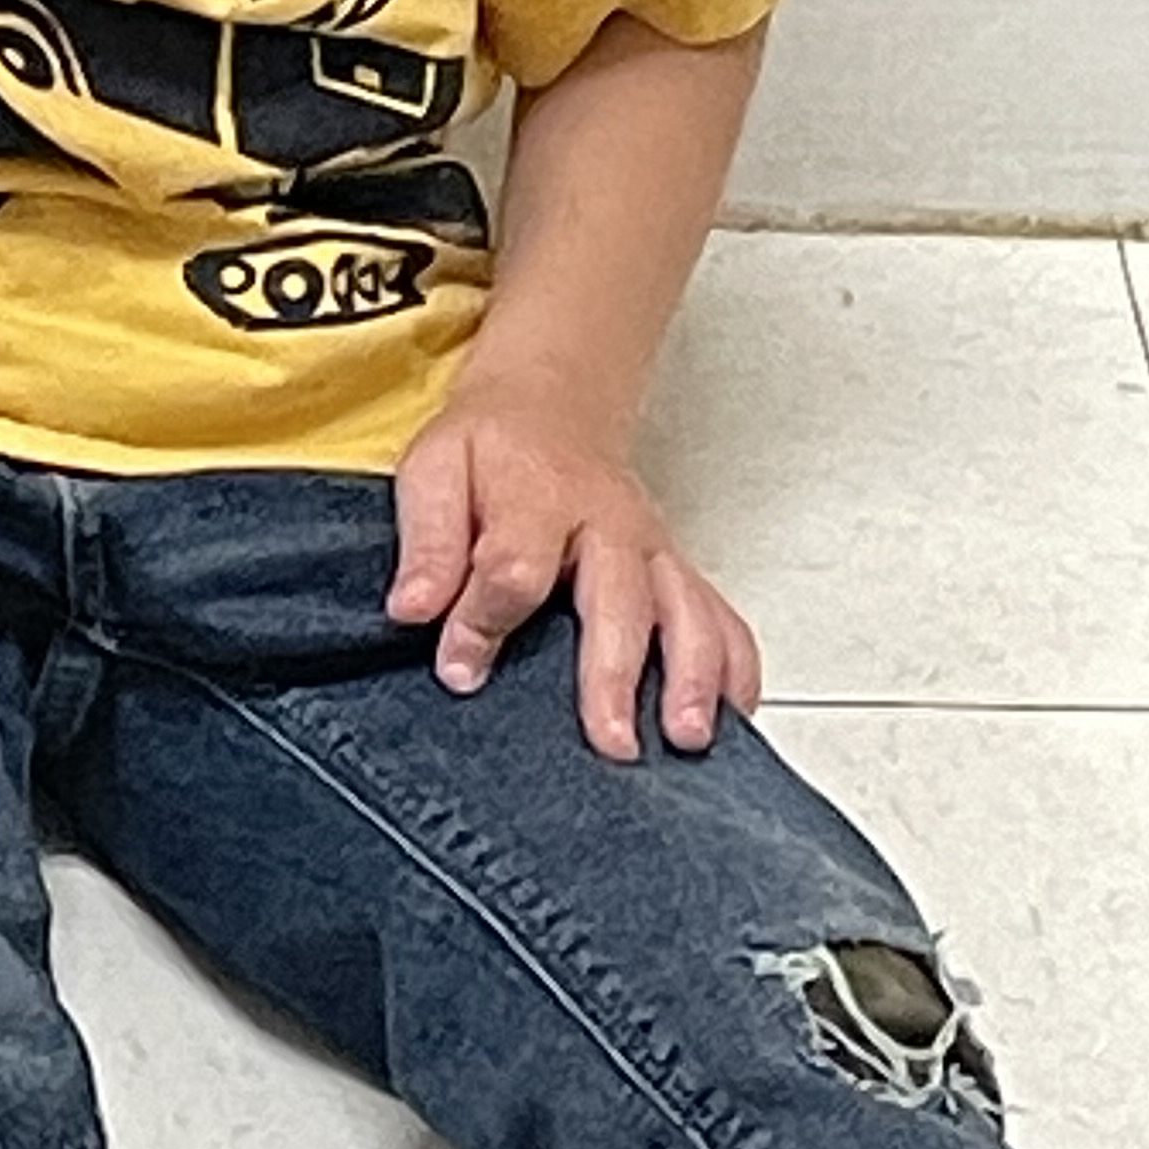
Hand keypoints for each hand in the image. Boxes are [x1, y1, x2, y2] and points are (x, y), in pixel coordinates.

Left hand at [388, 377, 761, 761]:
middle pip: (618, 601)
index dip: (484, 623)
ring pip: (687, 611)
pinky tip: (733, 716)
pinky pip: (721, 618)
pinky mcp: (676, 571)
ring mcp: (652, 550)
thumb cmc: (490, 451)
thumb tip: (413, 610)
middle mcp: (609, 526)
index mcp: (539, 500)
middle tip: (611, 741)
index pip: (515, 569)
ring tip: (684, 738)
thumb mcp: (433, 472)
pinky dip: (735, 668)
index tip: (459, 671)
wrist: (549, 406)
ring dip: (692, 676)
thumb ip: (428, 543)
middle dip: (616, 673)